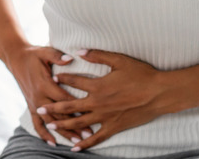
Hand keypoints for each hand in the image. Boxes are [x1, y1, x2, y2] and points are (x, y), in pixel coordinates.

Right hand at [4, 45, 90, 144]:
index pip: (64, 99)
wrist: (16, 59)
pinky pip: (37, 123)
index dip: (76, 107)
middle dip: (74, 126)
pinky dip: (44, 135)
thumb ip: (58, 56)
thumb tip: (70, 58)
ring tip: (77, 141)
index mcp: (45, 84)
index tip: (90, 115)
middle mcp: (39, 97)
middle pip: (59, 115)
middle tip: (89, 134)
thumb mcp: (45, 52)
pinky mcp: (32, 106)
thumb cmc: (34, 55)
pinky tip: (53, 143)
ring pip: (50, 122)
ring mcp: (35, 104)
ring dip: (63, 133)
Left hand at [38, 49, 175, 150]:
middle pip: (70, 105)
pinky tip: (75, 147)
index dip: (63, 78)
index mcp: (98, 85)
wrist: (159, 93)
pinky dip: (85, 143)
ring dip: (63, 125)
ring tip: (50, 127)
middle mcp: (98, 103)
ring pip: (79, 123)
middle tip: (40, 109)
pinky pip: (96, 138)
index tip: (54, 77)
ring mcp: (105, 117)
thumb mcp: (119, 60)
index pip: (75, 81)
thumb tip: (79, 51)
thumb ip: (98, 55)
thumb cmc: (141, 75)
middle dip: (54, 107)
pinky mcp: (113, 127)